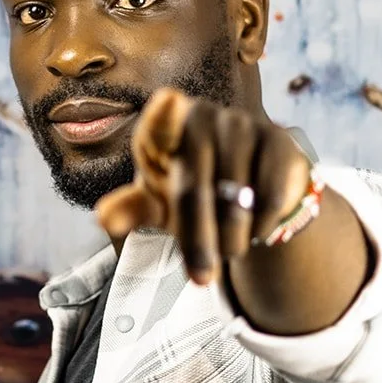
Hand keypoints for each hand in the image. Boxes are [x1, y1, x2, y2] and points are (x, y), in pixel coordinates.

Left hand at [94, 89, 313, 284]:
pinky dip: (261, 226)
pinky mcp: (277, 141)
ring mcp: (242, 124)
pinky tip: (255, 232)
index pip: (159, 122)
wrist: (247, 187)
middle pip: (194, 190)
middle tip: (201, 279)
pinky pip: (269, 196)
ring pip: (235, 199)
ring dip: (232, 240)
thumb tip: (103, 219)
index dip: (164, 115)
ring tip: (229, 251)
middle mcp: (202, 117)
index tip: (169, 103)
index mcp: (162, 128)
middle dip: (198, 241)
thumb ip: (131, 209)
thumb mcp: (158, 202)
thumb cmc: (191, 189)